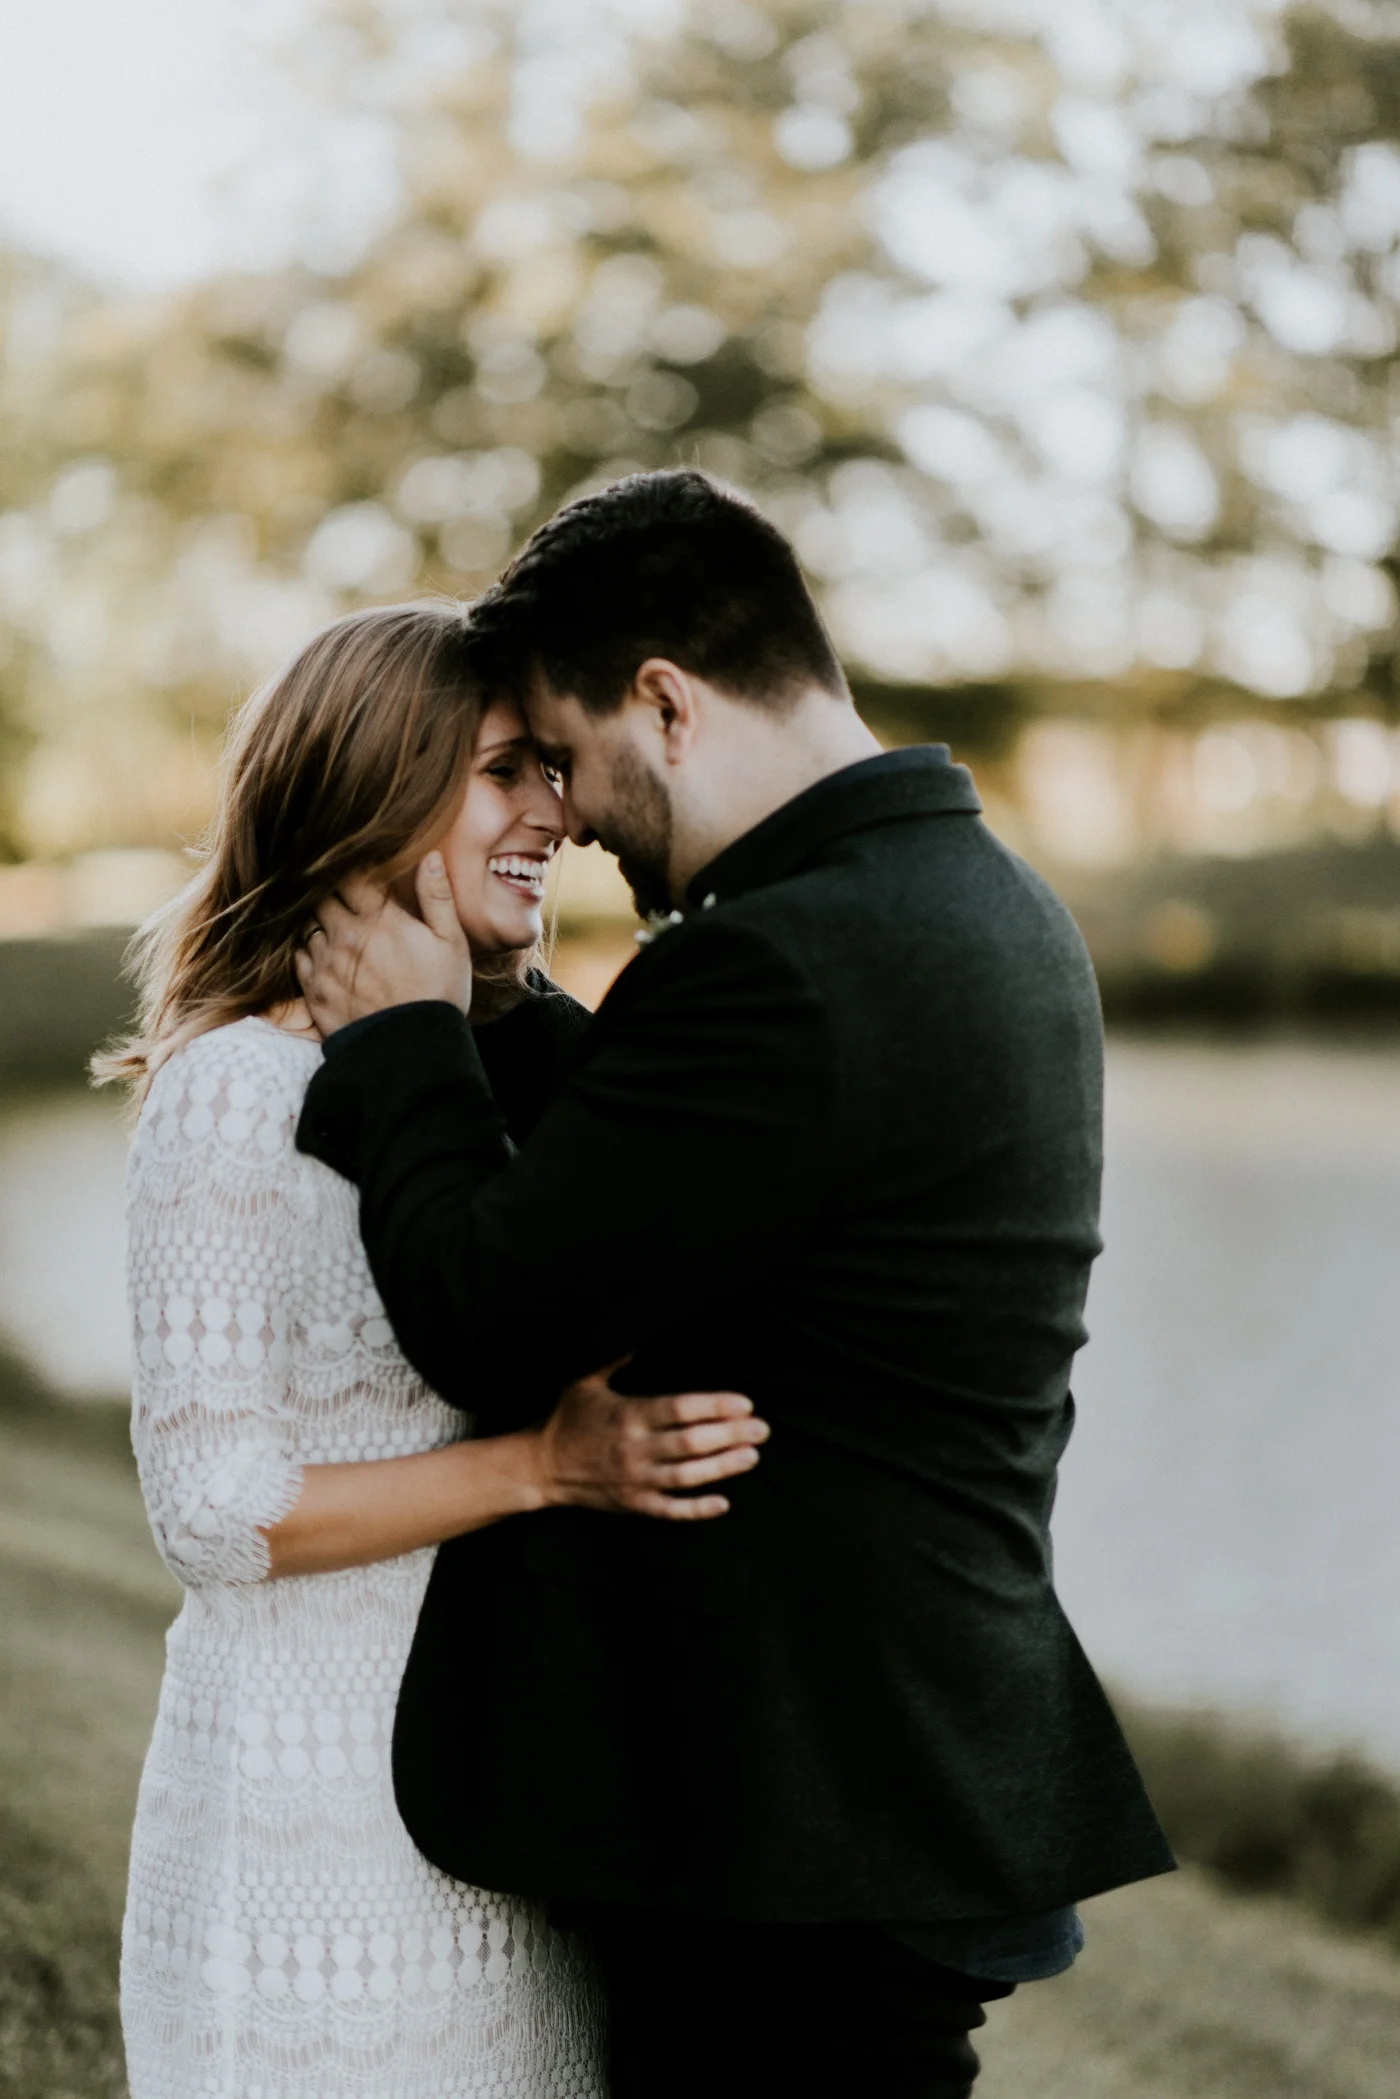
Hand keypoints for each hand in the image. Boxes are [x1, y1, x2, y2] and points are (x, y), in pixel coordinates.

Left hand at [295, 854, 471, 1036]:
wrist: (411, 1051)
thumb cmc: (438, 993)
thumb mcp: (451, 942)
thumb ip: (437, 896)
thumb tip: (430, 856)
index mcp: (380, 918)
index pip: (351, 875)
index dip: (352, 869)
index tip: (357, 870)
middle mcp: (346, 934)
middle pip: (323, 896)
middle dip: (332, 893)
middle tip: (344, 899)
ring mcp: (326, 961)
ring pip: (309, 925)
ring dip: (320, 922)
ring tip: (336, 929)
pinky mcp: (313, 988)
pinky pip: (299, 955)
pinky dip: (309, 950)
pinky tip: (325, 956)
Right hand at [531, 1360, 769, 1520]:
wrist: (540, 1466)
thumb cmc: (568, 1418)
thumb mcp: (586, 1381)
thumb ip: (617, 1358)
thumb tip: (641, 1329)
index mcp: (629, 1415)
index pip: (681, 1409)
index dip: (715, 1406)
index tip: (744, 1403)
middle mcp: (635, 1448)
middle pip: (692, 1442)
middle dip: (730, 1435)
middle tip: (762, 1429)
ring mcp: (636, 1480)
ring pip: (687, 1476)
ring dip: (723, 1467)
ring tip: (752, 1457)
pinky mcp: (634, 1504)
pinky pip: (671, 1510)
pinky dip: (697, 1509)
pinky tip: (723, 1503)